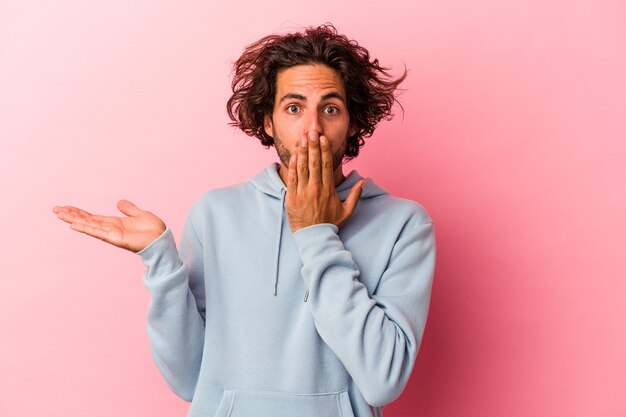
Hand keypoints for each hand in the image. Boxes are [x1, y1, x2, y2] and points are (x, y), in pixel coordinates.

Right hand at [52, 200, 166, 252]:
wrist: (162, 240)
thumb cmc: (153, 230)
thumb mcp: (139, 214)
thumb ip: (129, 209)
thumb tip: (120, 202)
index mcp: (113, 223)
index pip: (92, 217)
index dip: (78, 212)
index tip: (65, 207)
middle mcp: (109, 229)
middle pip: (86, 220)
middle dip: (71, 215)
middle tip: (55, 209)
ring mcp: (111, 234)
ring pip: (88, 225)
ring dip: (74, 220)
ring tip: (60, 214)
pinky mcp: (115, 239)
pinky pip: (98, 232)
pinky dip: (86, 228)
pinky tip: (74, 225)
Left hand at [285, 131, 366, 232]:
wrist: (313, 238)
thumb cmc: (330, 224)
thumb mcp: (347, 211)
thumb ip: (355, 195)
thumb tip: (365, 181)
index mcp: (328, 190)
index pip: (326, 166)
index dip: (324, 151)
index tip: (323, 139)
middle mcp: (315, 189)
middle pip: (314, 163)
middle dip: (313, 146)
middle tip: (312, 132)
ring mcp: (302, 193)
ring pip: (302, 168)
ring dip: (302, 152)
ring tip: (302, 139)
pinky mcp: (292, 197)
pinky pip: (292, 178)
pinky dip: (293, 166)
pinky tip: (294, 155)